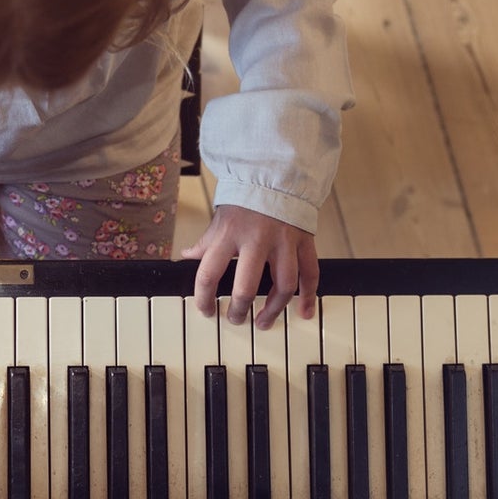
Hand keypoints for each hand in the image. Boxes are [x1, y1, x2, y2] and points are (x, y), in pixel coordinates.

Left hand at [180, 205, 317, 327]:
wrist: (275, 176)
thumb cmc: (244, 202)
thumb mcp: (220, 220)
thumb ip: (206, 243)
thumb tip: (187, 257)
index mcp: (229, 234)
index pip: (209, 274)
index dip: (204, 298)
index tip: (206, 310)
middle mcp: (256, 239)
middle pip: (246, 286)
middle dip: (239, 309)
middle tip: (236, 319)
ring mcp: (283, 241)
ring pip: (283, 285)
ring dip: (273, 309)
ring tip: (264, 322)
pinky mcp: (304, 241)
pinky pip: (310, 273)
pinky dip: (309, 296)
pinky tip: (304, 312)